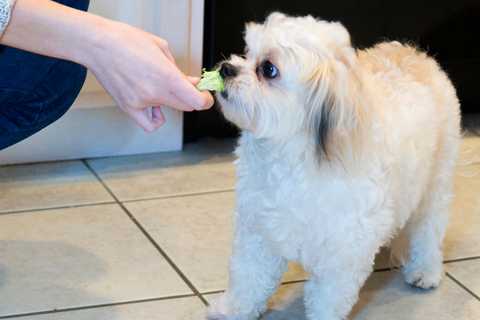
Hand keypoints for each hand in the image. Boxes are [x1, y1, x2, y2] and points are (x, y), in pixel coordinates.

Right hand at [84, 20, 213, 131]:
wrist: (97, 44)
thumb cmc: (127, 40)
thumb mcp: (161, 47)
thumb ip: (179, 69)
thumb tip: (192, 82)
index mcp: (167, 76)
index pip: (197, 102)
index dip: (206, 99)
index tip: (205, 94)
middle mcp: (156, 93)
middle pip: (186, 107)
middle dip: (191, 98)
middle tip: (186, 87)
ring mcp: (142, 103)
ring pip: (167, 109)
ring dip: (169, 99)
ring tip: (155, 83)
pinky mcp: (129, 107)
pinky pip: (149, 124)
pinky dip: (155, 119)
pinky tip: (154, 108)